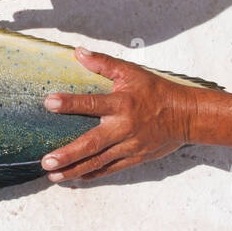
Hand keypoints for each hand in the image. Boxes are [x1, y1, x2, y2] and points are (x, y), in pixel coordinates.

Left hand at [41, 47, 200, 180]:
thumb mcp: (131, 72)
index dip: (70, 103)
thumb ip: (103, 63)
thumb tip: (79, 53)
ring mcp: (129, 146)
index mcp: (122, 104)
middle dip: (69, 154)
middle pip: (92, 143)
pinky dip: (92, 175)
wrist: (185, 116)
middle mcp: (124, 127)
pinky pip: (110, 170)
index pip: (92, 103)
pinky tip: (75, 178)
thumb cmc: (155, 91)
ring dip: (75, 170)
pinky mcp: (134, 158)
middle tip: (47, 161)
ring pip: (98, 162)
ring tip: (53, 175)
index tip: (49, 103)